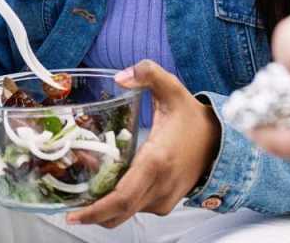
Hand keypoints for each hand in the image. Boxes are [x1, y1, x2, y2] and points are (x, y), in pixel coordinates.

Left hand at [67, 61, 220, 227]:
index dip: (96, 210)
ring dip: (105, 207)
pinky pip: (137, 209)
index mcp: (156, 161)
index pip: (122, 197)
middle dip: (92, 216)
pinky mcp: (166, 203)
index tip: (74, 215)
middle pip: (119, 213)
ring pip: (127, 213)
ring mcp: (164, 198)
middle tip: (71, 212)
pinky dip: (120, 205)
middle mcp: (160, 186)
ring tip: (85, 192)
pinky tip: (109, 188)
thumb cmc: (193, 119)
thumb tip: (120, 76)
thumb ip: (148, 73)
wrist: (219, 141)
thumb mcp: (172, 89)